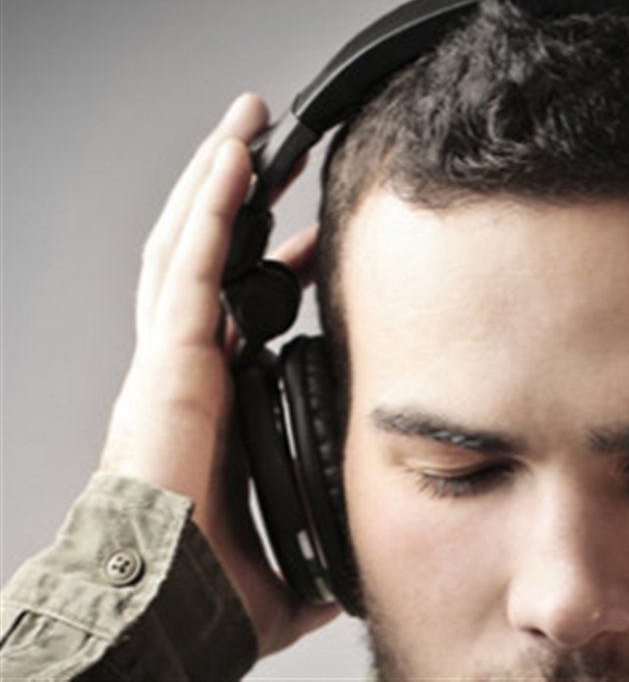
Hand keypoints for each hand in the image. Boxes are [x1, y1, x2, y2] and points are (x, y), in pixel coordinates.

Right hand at [99, 94, 337, 655]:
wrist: (168, 605)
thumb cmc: (208, 582)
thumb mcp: (289, 547)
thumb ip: (321, 539)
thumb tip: (359, 557)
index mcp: (210, 402)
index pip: (239, 312)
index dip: (273, 268)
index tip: (318, 241)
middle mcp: (186, 368)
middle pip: (208, 259)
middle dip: (237, 198)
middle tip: (274, 147)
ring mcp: (171, 358)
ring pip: (190, 243)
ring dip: (219, 179)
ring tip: (249, 124)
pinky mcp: (168, 356)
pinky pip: (187, 263)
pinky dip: (209, 206)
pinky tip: (235, 157)